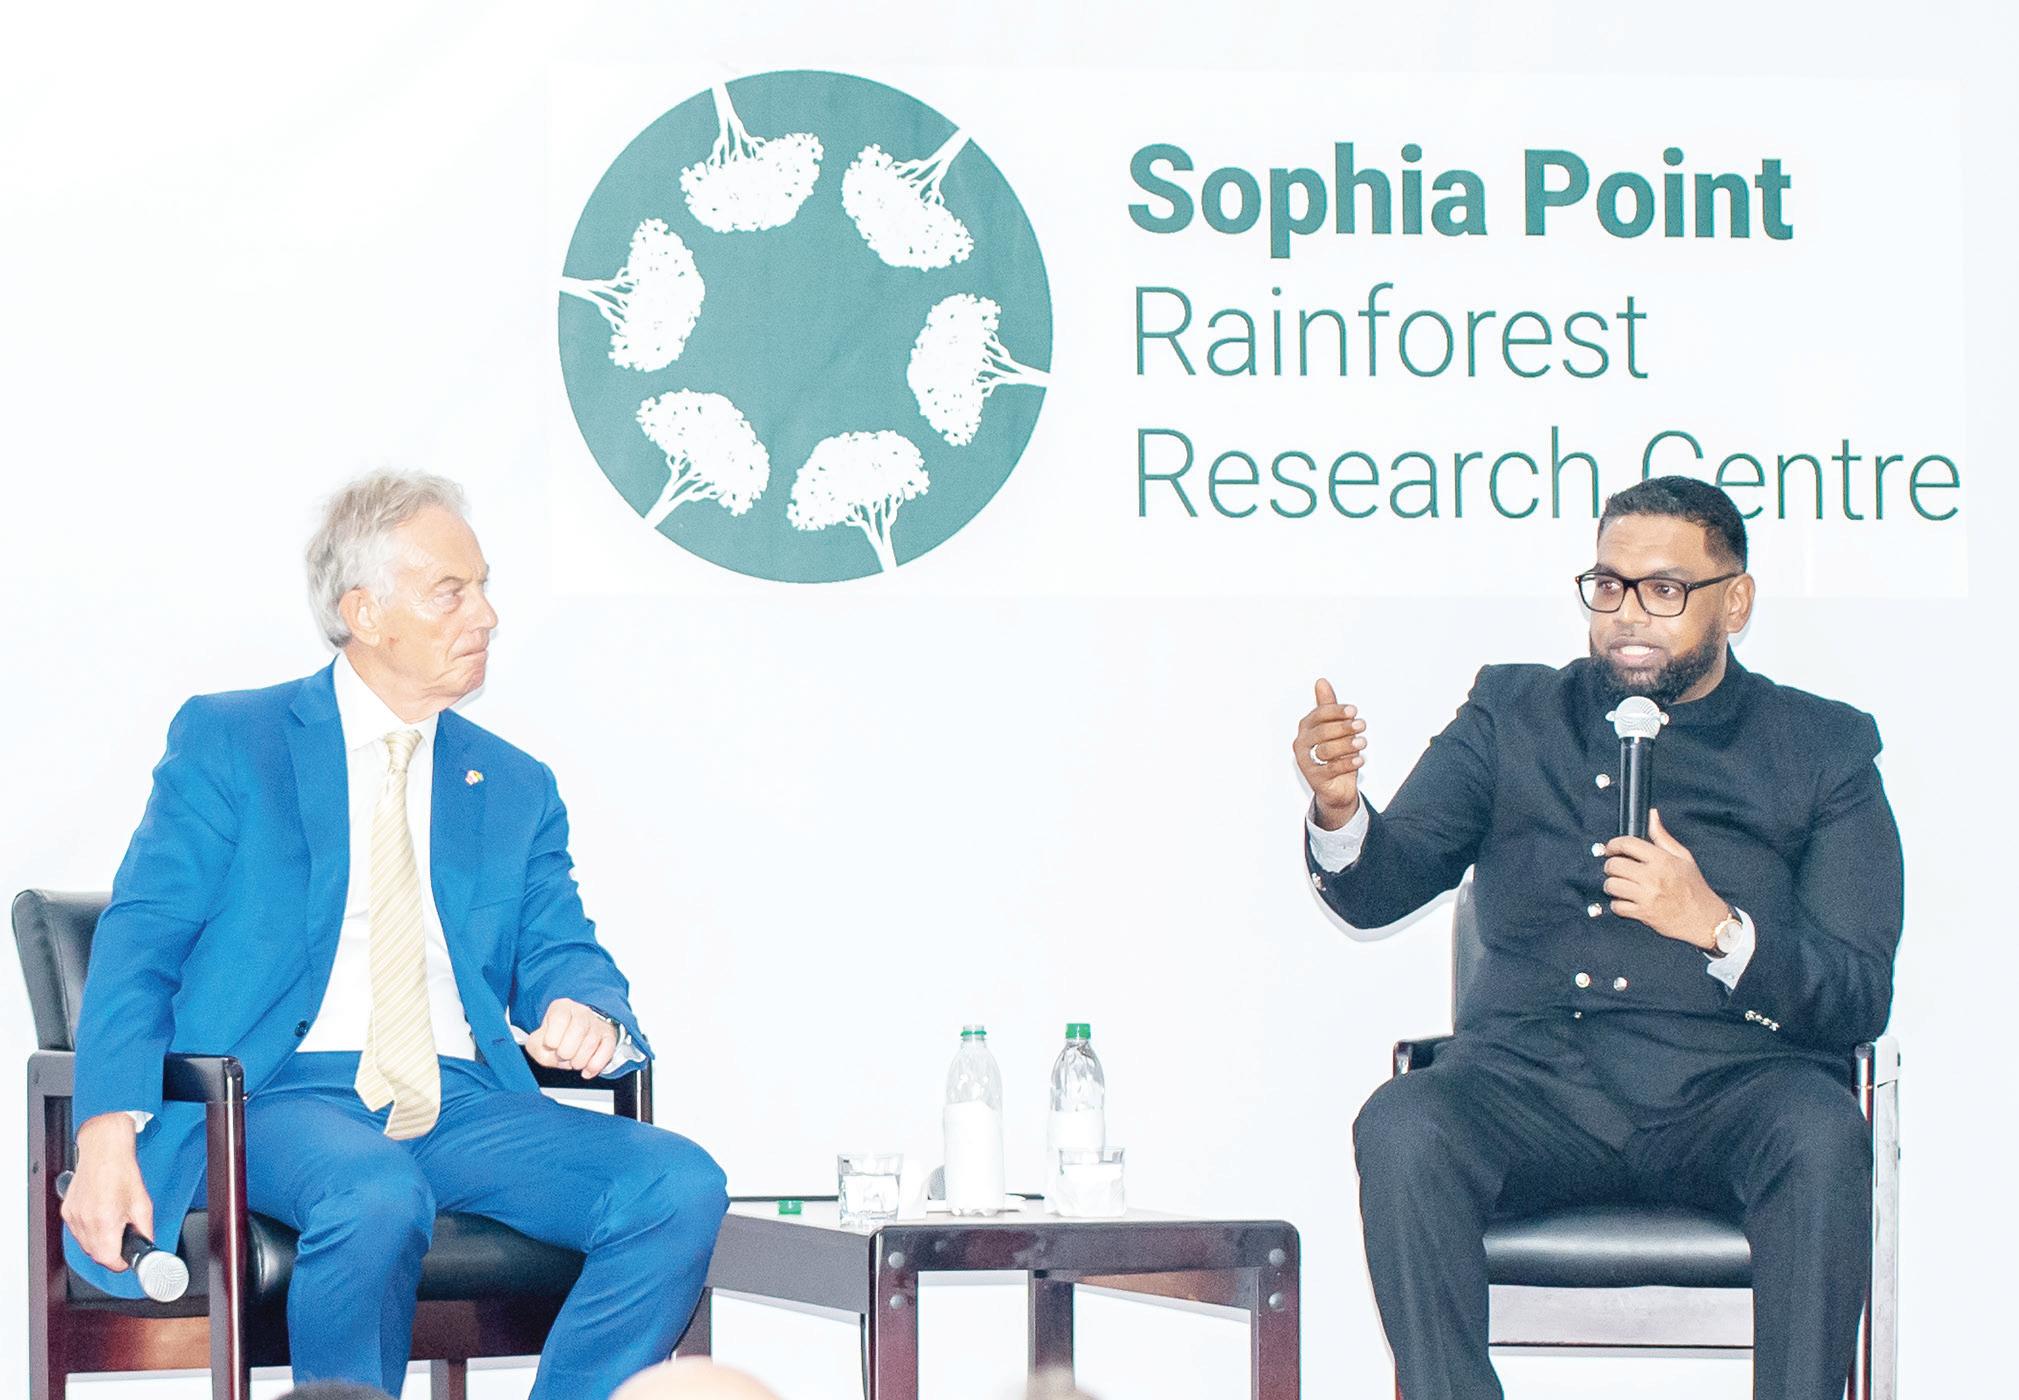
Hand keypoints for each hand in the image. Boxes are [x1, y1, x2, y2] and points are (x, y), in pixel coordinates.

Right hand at [62, 1112, 153, 1270]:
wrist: (103, 1152)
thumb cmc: (122, 1171)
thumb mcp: (143, 1203)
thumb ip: (145, 1228)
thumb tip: (147, 1244)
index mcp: (105, 1221)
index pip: (107, 1259)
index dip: (119, 1262)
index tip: (126, 1259)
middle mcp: (85, 1221)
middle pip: (95, 1254)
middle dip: (111, 1252)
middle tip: (123, 1239)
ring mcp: (73, 1217)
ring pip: (85, 1245)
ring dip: (99, 1242)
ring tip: (112, 1223)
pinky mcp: (67, 1212)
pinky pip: (77, 1232)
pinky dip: (89, 1231)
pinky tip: (100, 1216)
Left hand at [526, 997, 620, 1078]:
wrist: (575, 1040)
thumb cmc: (555, 1039)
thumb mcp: (538, 1041)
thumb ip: (537, 1047)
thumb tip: (551, 1052)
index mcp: (561, 1007)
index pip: (560, 1017)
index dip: (553, 1038)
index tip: (550, 1046)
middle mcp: (581, 1012)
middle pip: (578, 1030)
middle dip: (566, 1052)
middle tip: (563, 1056)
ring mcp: (597, 1024)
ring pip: (591, 1042)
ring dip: (578, 1061)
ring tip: (573, 1063)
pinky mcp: (609, 1036)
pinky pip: (607, 1050)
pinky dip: (595, 1065)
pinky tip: (586, 1071)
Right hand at [1295, 678, 1366, 829]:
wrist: (1335, 787)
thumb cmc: (1334, 754)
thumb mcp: (1333, 728)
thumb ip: (1328, 707)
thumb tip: (1321, 681)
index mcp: (1306, 727)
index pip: (1319, 714)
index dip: (1336, 711)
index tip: (1354, 711)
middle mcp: (1302, 744)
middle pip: (1322, 731)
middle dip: (1344, 727)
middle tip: (1362, 725)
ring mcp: (1306, 762)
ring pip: (1327, 750)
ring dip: (1347, 745)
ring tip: (1362, 742)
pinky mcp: (1314, 779)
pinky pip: (1332, 769)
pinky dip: (1348, 764)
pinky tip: (1360, 759)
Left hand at [1601, 808, 1728, 948]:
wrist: (1704, 918)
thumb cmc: (1693, 886)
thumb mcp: (1683, 857)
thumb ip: (1662, 836)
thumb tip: (1652, 815)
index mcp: (1662, 860)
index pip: (1627, 844)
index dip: (1613, 844)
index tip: (1611, 848)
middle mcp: (1653, 877)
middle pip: (1614, 865)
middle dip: (1611, 866)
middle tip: (1616, 869)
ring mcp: (1647, 896)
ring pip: (1611, 886)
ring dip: (1612, 885)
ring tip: (1621, 885)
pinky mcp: (1643, 913)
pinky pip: (1617, 906)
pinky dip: (1617, 904)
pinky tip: (1626, 901)